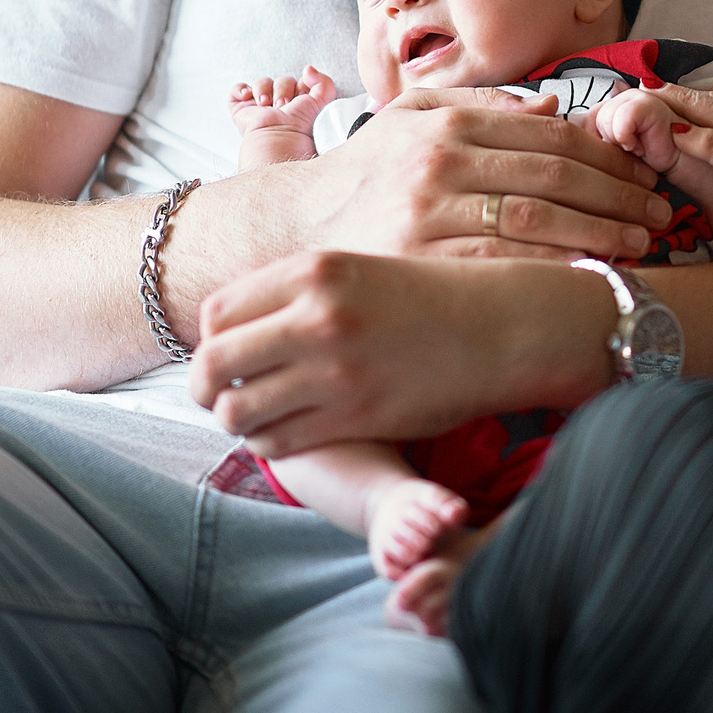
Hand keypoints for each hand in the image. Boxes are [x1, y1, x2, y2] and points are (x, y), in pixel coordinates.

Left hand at [187, 251, 609, 450]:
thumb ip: (301, 291)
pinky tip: (292, 432)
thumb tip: (233, 323)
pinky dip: (270, 443)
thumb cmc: (432, 297)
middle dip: (209, 385)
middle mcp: (316, 316)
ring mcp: (334, 369)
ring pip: (236, 410)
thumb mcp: (361, 269)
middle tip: (225, 394)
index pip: (216, 311)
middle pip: (213, 363)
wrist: (503, 325)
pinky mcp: (355, 415)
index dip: (212, 338)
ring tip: (259, 416)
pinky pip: (277, 441)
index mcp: (313, 270)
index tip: (230, 351)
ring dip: (238, 419)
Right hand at [229, 65, 339, 137]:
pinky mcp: (242, 109)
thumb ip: (323, 82)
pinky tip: (248, 97)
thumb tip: (307, 69)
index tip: (301, 97)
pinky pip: (237, 90)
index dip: (300, 86)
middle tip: (282, 106)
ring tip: (266, 105)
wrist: (278, 138)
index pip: (299, 82)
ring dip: (264, 90)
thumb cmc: (301, 126)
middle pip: (282, 80)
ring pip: (262, 82)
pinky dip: (241, 89)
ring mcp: (259, 107)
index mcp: (299, 105)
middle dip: (283, 91)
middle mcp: (279, 105)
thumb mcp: (322, 102)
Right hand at [303, 85, 669, 261]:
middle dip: (618, 196)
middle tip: (658, 213)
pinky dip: (553, 267)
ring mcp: (427, 216)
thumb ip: (484, 106)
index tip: (644, 172)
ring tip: (639, 245)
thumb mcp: (413, 117)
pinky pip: (502, 266)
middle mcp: (440, 164)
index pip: (550, 135)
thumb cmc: (366, 172)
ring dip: (599, 233)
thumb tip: (554, 105)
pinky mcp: (420, 264)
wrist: (294, 226)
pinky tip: (589, 273)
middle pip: (554, 177)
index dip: (608, 155)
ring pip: (536, 221)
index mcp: (449, 125)